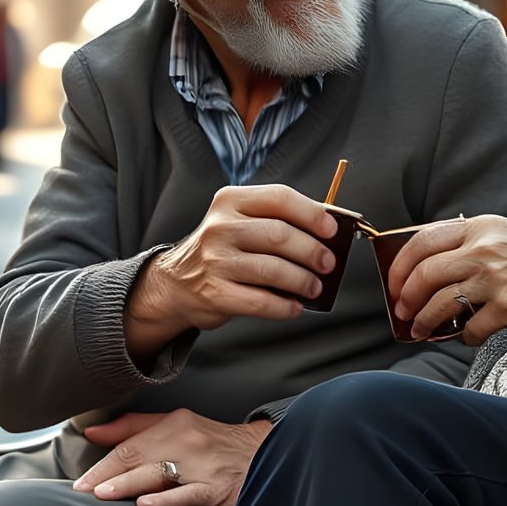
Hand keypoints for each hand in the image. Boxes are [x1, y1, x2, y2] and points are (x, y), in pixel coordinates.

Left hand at [73, 408, 270, 505]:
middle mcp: (188, 440)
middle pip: (139, 457)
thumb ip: (134, 427)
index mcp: (176, 422)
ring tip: (103, 496)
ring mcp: (203, 465)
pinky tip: (145, 505)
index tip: (80, 483)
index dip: (102, 464)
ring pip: (158, 474)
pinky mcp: (218, 488)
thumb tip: (92, 432)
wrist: (266, 454)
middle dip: (106, 475)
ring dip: (128, 485)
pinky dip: (165, 500)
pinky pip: (188, 494)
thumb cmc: (213, 443)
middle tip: (82, 492)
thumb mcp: (177, 426)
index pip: (130, 443)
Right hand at [126, 184, 339, 356]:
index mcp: (231, 201)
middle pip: (280, 235)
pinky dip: (284, 307)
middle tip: (328, 263)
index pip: (279, 197)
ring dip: (302, 281)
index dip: (312, 213)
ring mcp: (215, 261)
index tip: (332, 230)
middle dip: (312, 251)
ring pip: (273, 270)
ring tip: (314, 287)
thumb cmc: (221, 250)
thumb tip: (327, 236)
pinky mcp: (214, 293)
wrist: (175, 283)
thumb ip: (276, 221)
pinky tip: (294, 307)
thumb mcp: (239, 222)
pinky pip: (261, 302)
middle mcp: (220, 227)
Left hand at [386, 215, 506, 344]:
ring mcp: (496, 280)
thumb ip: (469, 241)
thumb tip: (426, 263)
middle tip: (401, 310)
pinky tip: (465, 335)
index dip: (400, 265)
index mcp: (480, 227)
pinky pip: (470, 329)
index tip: (394, 282)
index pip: (422, 240)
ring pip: (441, 304)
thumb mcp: (504, 232)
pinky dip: (462, 337)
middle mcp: (484, 250)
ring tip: (419, 329)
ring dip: (424, 321)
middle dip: (405, 297)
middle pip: (426, 274)